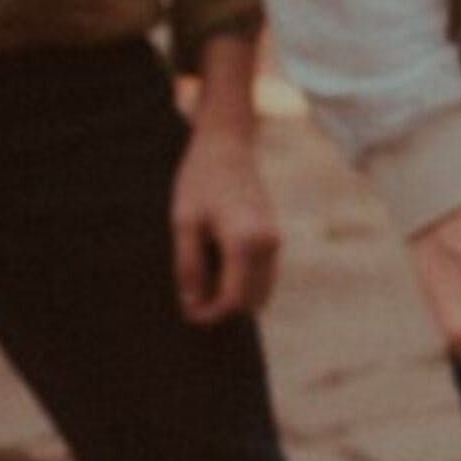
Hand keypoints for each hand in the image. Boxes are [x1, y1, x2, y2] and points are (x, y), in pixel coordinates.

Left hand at [169, 123, 280, 323]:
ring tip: (202, 287)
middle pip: (252, 299)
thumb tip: (193, 304)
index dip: (210, 314)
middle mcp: (269, 243)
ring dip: (235, 295)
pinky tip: (217, 270)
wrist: (227, 146)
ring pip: (261, 288)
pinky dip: (244, 281)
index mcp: (246, 242)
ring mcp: (275, 238)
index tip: (188, 315)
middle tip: (192, 303)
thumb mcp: (185, 224)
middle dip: (224, 308)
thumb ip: (189, 268)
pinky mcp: (273, 233)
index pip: (234, 299)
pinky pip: (263, 272)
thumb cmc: (200, 182)